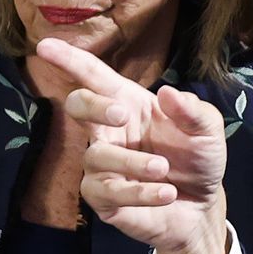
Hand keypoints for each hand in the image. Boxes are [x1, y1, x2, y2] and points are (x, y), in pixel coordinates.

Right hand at [34, 37, 229, 253]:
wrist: (203, 207)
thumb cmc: (198, 159)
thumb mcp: (208, 130)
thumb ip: (193, 110)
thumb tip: (166, 93)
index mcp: (130, 105)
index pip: (94, 77)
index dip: (69, 60)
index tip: (44, 46)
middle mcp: (110, 132)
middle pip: (79, 106)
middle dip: (93, 105)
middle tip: (120, 113)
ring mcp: (103, 167)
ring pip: (96, 157)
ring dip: (132, 162)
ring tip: (163, 169)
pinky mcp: (105, 200)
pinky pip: (108, 193)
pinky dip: (139, 193)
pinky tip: (166, 193)